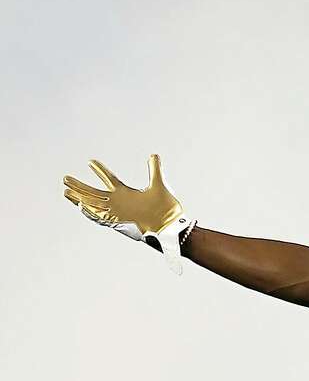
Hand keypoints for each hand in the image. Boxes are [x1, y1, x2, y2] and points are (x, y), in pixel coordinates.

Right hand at [63, 154, 193, 273]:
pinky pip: (101, 218)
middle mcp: (119, 203)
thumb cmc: (166, 208)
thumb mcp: (159, 184)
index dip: (100, 170)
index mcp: (127, 193)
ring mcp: (118, 213)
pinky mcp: (119, 223)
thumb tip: (154, 155)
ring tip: (66, 191)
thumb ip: (154, 170)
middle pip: (94, 193)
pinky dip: (91, 212)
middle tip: (65, 178)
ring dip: (79, 199)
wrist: (171, 225)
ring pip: (93, 205)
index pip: (109, 179)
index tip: (90, 161)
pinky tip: (80, 205)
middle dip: (80, 186)